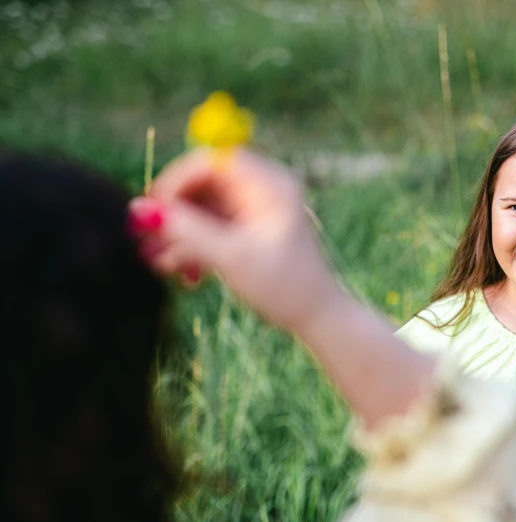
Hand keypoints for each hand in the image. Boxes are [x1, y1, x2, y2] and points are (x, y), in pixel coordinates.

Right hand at [129, 148, 337, 330]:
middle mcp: (261, 190)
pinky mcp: (247, 231)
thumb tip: (140, 209)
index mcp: (270, 184)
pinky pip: (210, 228)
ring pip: (202, 210)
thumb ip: (187, 232)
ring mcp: (253, 210)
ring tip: (156, 262)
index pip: (213, 161)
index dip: (178, 180)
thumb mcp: (232, 257)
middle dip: (173, 213)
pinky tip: (180, 272)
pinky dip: (193, 247)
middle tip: (142, 237)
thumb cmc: (284, 286)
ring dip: (178, 235)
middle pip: (203, 185)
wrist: (316, 318)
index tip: (154, 209)